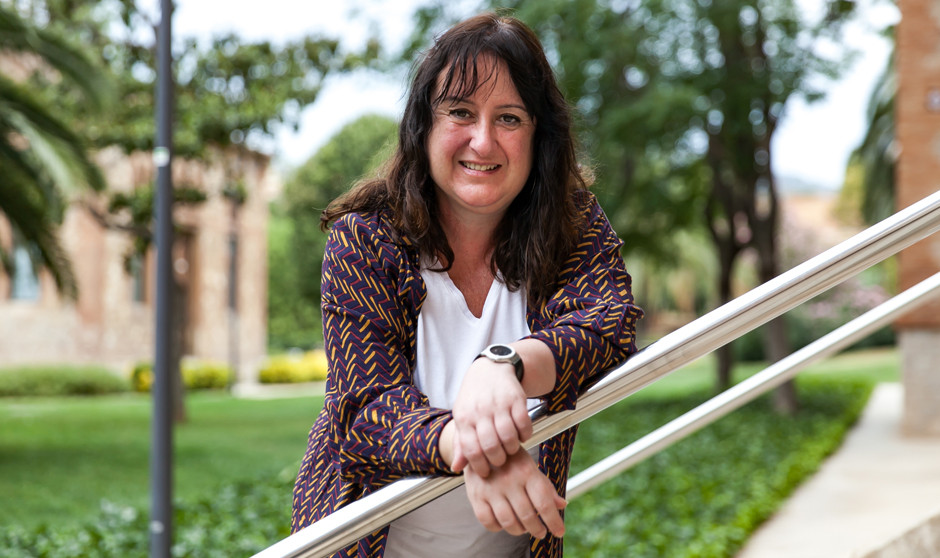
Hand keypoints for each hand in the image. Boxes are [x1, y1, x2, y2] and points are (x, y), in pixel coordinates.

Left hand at [451, 357, 531, 476]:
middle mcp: (480, 411)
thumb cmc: (474, 398)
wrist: (490, 369)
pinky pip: (524, 424)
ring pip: (509, 437)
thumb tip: (456, 468)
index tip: (486, 472)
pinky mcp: (516, 399)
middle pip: (491, 446)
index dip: (480, 466)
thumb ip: (461, 444)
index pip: (471, 450)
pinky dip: (525, 435)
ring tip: (510, 448)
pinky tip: (521, 435)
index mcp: (464, 418)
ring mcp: (499, 404)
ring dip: (512, 448)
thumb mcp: (462, 418)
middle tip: (501, 460)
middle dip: (498, 460)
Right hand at [464, 449, 566, 538]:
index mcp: (526, 471)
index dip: (554, 522)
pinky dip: (498, 528)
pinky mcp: (476, 496)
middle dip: (538, 530)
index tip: (559, 532)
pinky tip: (504, 523)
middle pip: (527, 516)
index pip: (544, 503)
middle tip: (541, 532)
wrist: (479, 446)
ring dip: (520, 531)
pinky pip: (488, 522)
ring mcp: (490, 489)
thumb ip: (545, 486)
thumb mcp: (530, 466)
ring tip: (524, 529)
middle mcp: (509, 480)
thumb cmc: (509, 459)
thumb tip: (562, 504)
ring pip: (508, 522)